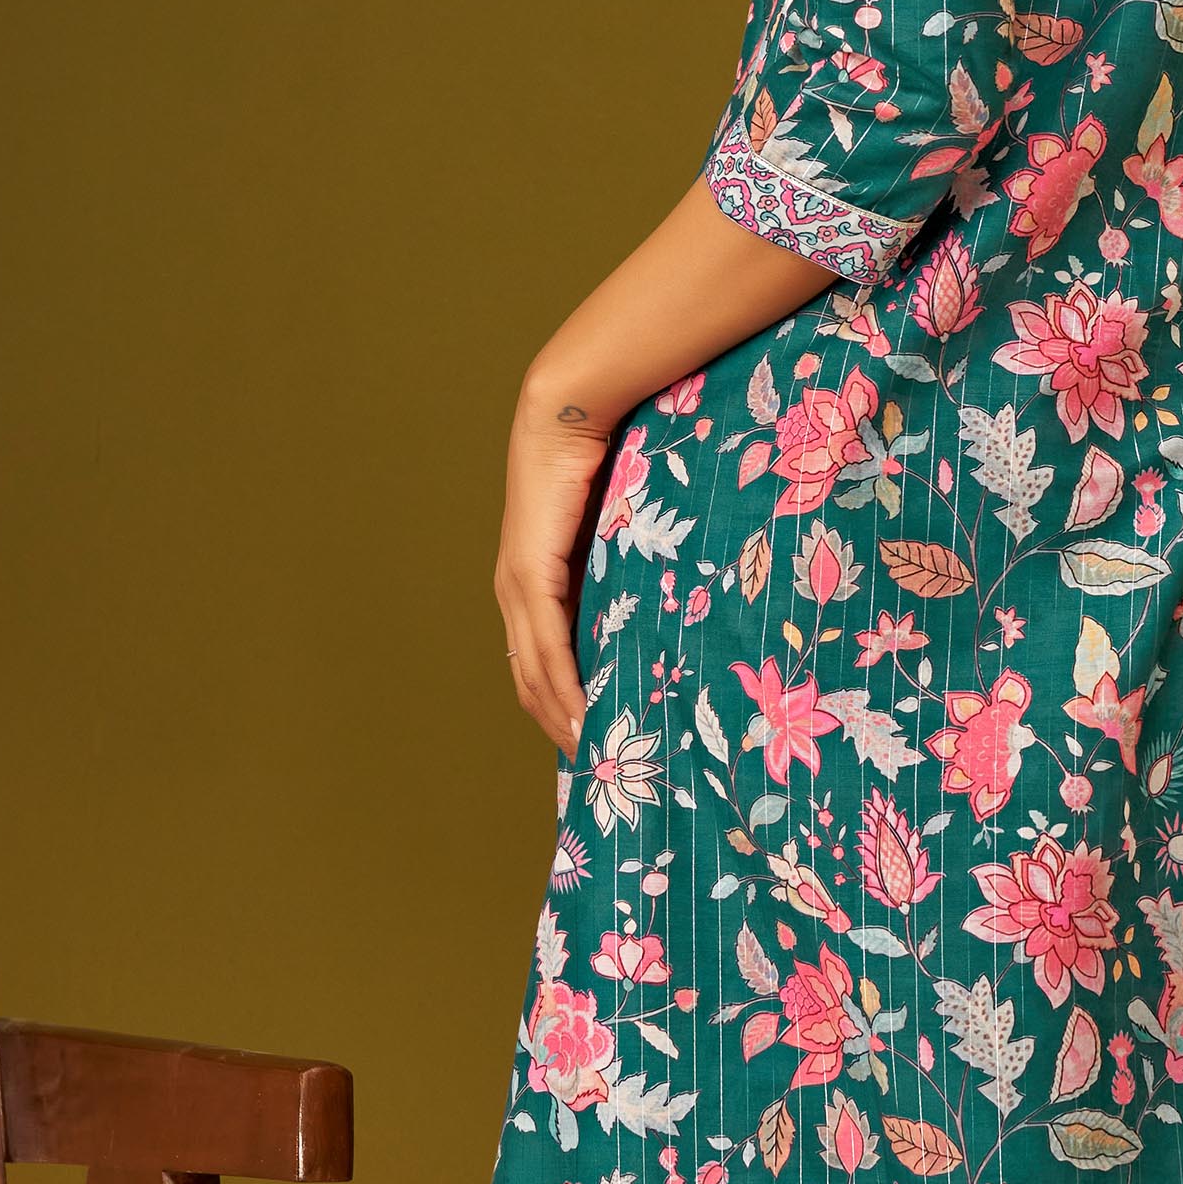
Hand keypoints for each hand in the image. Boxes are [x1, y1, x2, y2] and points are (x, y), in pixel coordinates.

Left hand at [496, 389, 608, 754]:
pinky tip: (584, 717)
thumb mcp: (617, 531)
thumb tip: (666, 601)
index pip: (539, 664)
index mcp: (533, 586)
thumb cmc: (603, 460)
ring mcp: (518, 587)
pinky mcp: (531, 575)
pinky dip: (566, 687)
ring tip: (596, 758)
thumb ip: (627, 570)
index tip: (593, 744)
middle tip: (598, 770)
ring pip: (536, 674)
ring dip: (564, 719)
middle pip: (531, 683)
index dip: (560, 708)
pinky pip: (547, 646)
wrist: (570, 413)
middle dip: (562, 728)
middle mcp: (515, 594)